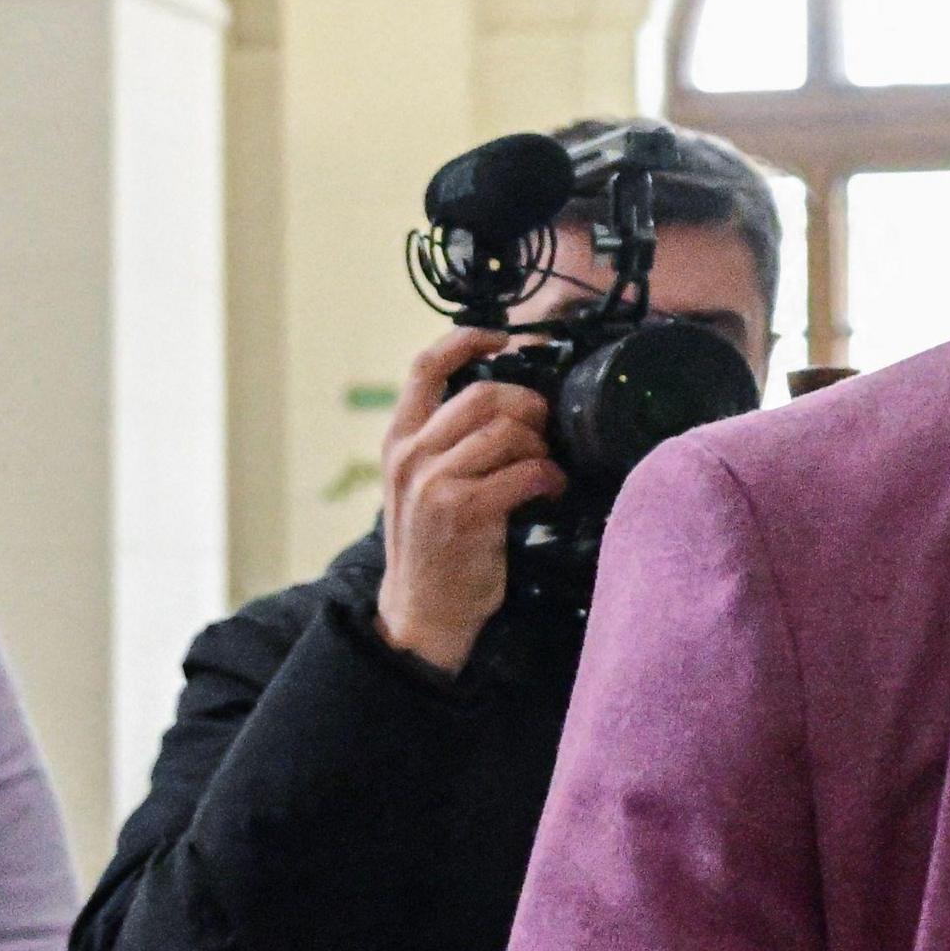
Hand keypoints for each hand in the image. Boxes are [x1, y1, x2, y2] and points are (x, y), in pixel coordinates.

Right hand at [372, 328, 565, 674]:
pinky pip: (524, 471)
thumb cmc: (435, 545)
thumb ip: (447, 440)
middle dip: (528, 405)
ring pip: (507, 431)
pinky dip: (547, 476)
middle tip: (543, 429)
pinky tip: (549, 489)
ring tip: (544, 467)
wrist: (422, 611)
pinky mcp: (464, 512)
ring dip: (540, 447)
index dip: (467, 341)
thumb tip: (507, 401)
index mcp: (400, 440)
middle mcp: (412, 456)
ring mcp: (435, 483)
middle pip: (484, 395)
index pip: (426, 368)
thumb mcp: (422, 483)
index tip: (500, 338)